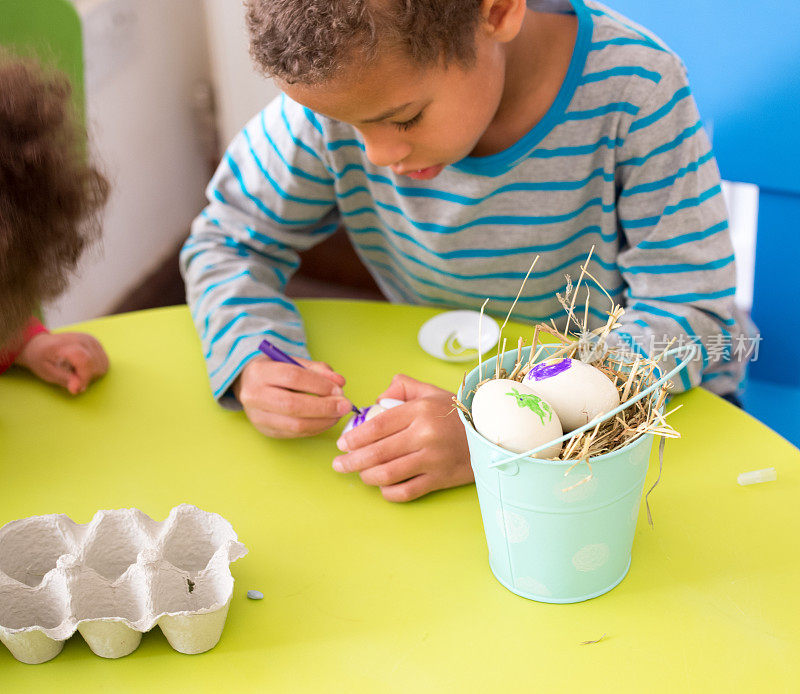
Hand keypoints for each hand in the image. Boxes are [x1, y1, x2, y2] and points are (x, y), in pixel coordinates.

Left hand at [15, 332, 108, 393]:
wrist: (42, 344)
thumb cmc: (41, 359)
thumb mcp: (46, 372)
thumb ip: (64, 379)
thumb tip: (78, 388)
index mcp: (64, 344)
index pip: (84, 360)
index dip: (83, 378)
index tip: (75, 389)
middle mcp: (81, 338)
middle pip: (95, 365)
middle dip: (86, 378)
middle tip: (71, 379)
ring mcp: (91, 340)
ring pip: (102, 365)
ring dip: (92, 374)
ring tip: (76, 372)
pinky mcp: (97, 343)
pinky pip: (104, 362)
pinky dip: (95, 369)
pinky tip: (83, 367)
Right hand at [234, 355, 352, 437]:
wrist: (248, 384)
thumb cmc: (275, 371)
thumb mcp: (294, 362)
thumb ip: (318, 370)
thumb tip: (339, 383)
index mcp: (259, 372)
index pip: (292, 378)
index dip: (318, 385)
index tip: (339, 389)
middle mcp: (254, 396)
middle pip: (293, 405)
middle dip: (324, 407)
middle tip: (345, 406)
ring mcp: (258, 417)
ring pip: (294, 424)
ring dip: (323, 421)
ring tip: (338, 414)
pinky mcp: (266, 431)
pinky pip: (295, 434)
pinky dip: (315, 428)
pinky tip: (327, 421)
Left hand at [332, 374, 472, 501]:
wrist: (493, 434)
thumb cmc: (456, 413)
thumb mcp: (431, 392)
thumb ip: (402, 388)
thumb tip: (378, 399)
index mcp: (419, 411)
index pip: (377, 425)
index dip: (355, 437)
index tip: (342, 444)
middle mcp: (424, 435)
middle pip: (377, 452)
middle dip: (352, 460)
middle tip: (339, 464)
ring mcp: (432, 460)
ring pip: (388, 473)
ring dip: (367, 476)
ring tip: (359, 475)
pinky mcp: (440, 480)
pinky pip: (407, 491)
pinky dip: (389, 492)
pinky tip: (382, 487)